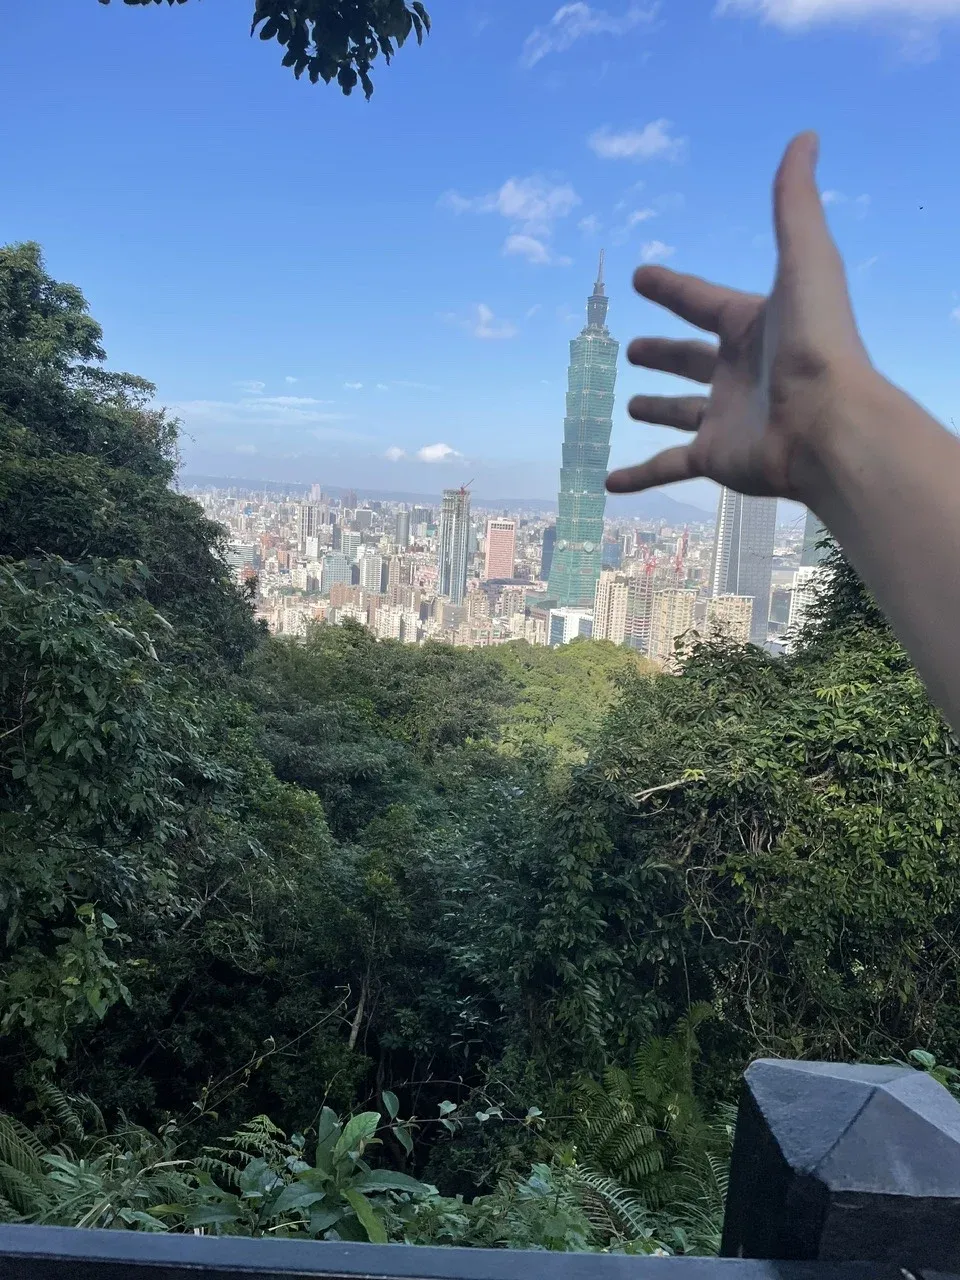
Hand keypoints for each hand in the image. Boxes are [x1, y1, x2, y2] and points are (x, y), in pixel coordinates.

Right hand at [606, 132, 872, 505]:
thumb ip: (794, 202)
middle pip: (691, 358)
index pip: (702, 301)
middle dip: (663, 353)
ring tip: (630, 403)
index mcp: (751, 326)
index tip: (639, 276)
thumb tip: (805, 136)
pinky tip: (609, 483)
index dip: (671, 288)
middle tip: (633, 348)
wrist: (830, 426)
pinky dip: (638, 475)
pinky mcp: (714, 458)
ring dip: (657, 408)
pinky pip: (666, 467)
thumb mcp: (804, 261)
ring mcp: (724, 417)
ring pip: (680, 412)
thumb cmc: (816, 344)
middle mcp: (737, 372)